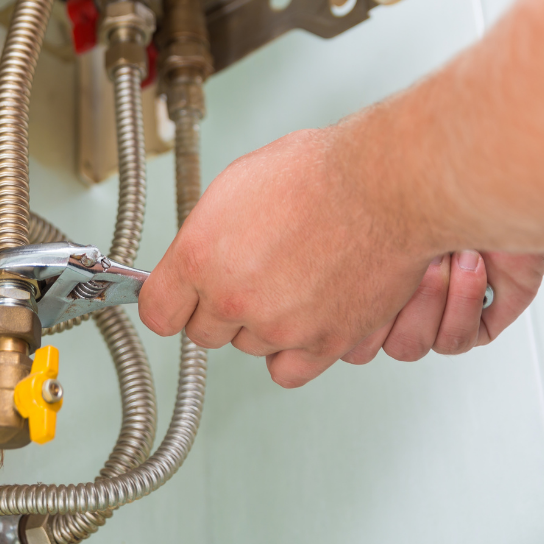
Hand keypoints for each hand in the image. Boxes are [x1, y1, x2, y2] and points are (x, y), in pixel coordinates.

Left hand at [138, 127, 543, 387]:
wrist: (385, 185)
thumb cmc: (320, 173)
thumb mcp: (237, 186)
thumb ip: (206, 236)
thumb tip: (193, 258)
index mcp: (201, 255)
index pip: (158, 311)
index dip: (170, 303)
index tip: (178, 300)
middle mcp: (232, 296)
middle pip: (204, 332)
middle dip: (220, 309)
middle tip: (250, 278)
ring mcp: (277, 325)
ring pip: (249, 347)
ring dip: (263, 325)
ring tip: (292, 282)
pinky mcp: (322, 344)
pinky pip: (288, 369)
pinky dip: (293, 352)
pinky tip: (304, 322)